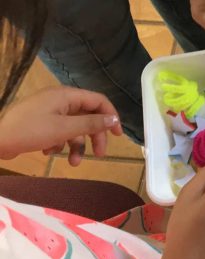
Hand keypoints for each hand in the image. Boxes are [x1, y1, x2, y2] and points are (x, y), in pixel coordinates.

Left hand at [0, 87, 120, 164]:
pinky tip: (49, 152)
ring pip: (73, 127)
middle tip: (99, 154)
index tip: (118, 135)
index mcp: (66, 95)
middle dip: (93, 136)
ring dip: (76, 145)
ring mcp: (49, 111)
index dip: (110, 116)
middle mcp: (60, 100)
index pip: (98, 100)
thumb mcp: (64, 129)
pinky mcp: (40, 122)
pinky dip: (59, 143)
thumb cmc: (31, 131)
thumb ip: (91, 123)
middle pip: (87, 116)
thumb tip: (114, 119)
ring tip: (73, 163)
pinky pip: (59, 132)